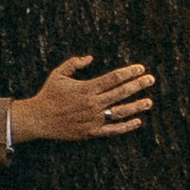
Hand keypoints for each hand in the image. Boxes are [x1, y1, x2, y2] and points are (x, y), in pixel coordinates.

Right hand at [19, 54, 154, 141]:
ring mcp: (93, 119)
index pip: (113, 78)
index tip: (140, 68)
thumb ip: (74, 63)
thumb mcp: (58, 74)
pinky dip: (126, 126)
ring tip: (149, 101)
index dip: (129, 72)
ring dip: (136, 106)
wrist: (38, 118)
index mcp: (86, 88)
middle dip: (138, 85)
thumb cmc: (48, 94)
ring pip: (120, 112)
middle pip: (121, 92)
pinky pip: (113, 130)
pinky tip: (137, 121)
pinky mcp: (91, 132)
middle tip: (151, 79)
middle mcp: (92, 103)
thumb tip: (90, 57)